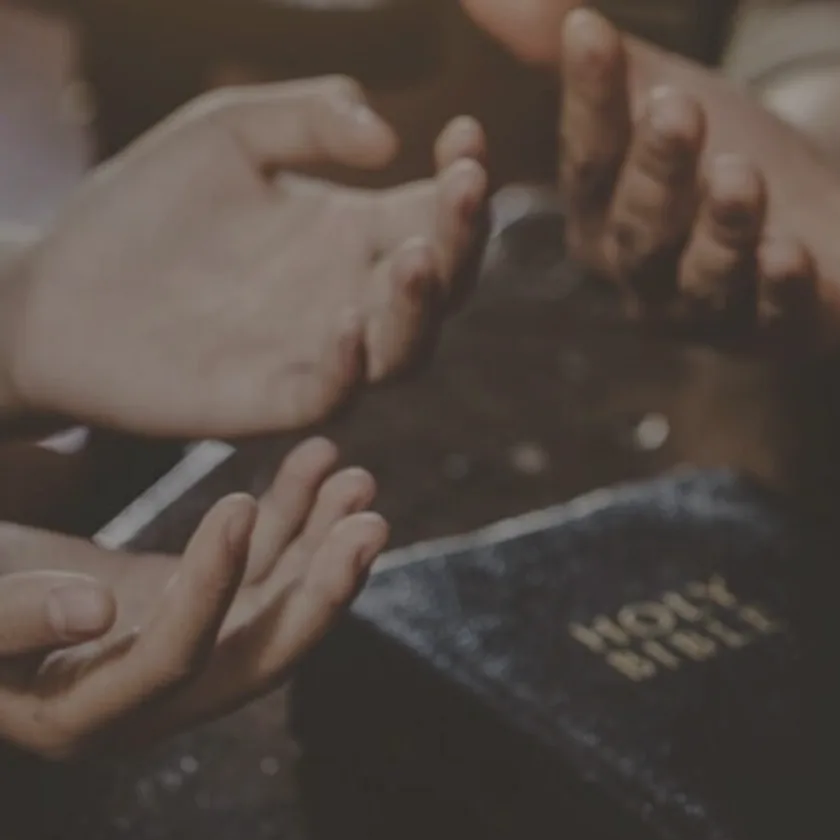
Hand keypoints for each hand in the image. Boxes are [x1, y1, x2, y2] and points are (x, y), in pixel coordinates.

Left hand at [0, 78, 490, 438]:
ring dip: (421, 308)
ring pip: (407, 349)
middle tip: (464, 188)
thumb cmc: (147, 207)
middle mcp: (355, 297)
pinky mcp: (273, 402)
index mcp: (356, 233)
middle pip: (445, 282)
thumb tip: (389, 141)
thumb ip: (308, 117)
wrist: (56, 292)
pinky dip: (347, 367)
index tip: (465, 134)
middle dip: (464, 237)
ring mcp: (321, 354)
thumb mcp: (229, 132)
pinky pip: (332, 395)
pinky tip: (345, 323)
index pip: (437, 212)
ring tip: (414, 257)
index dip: (465, 177)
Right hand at [0, 437, 386, 757]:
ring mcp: (186, 654)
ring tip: (358, 478)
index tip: (233, 503)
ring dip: (323, 544)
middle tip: (369, 521)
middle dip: (322, 591)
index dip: (208, 587)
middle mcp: (154, 701)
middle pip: (258, 656)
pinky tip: (322, 462)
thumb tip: (93, 614)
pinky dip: (295, 517)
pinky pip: (263, 568)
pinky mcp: (198, 608)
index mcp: (86, 718)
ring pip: (275, 607)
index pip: (173, 659)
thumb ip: (10, 618)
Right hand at [471, 4, 839, 352]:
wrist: (824, 216)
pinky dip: (790, 292)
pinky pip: (787, 317)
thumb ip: (571, 49)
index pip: (587, 159)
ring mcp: (716, 311)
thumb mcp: (653, 91)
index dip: (590, 98)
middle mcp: (647, 276)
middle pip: (642, 227)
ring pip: (709, 279)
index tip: (592, 34)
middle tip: (677, 109)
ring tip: (741, 178)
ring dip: (724, 232)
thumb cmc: (718, 154)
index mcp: (600, 218)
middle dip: (658, 170)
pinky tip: (794, 257)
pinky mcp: (789, 328)